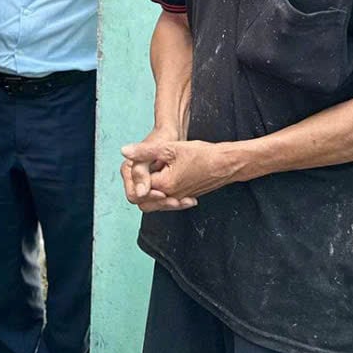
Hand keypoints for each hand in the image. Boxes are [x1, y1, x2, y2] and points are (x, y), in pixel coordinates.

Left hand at [122, 137, 242, 211]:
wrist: (227, 164)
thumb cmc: (201, 154)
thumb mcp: (169, 148)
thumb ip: (145, 151)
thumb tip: (124, 151)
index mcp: (164, 186)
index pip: (139, 188)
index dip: (135, 175)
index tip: (140, 162)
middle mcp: (172, 197)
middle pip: (145, 202)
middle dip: (141, 188)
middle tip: (144, 171)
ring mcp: (181, 199)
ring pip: (158, 203)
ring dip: (152, 192)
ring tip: (154, 175)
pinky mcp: (188, 198)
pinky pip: (170, 201)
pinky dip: (164, 194)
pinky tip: (167, 181)